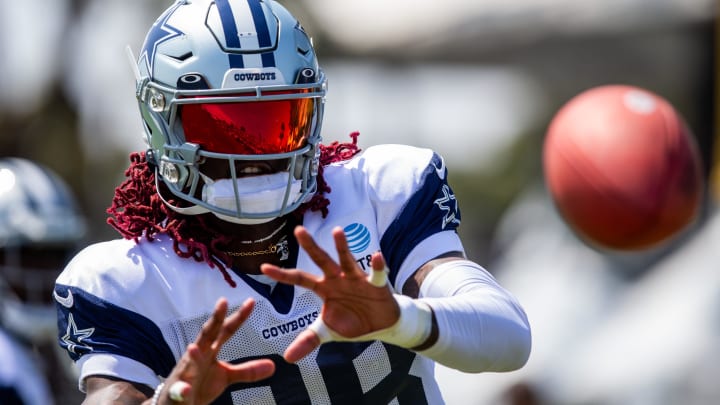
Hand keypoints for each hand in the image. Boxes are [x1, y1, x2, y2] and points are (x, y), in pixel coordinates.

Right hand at [157, 297, 274, 403]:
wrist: (175, 403)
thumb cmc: (200, 385)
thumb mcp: (226, 377)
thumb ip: (247, 370)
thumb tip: (273, 365)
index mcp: (210, 351)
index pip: (226, 331)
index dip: (238, 317)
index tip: (251, 301)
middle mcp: (196, 357)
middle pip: (206, 335)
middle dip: (214, 319)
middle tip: (222, 302)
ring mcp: (185, 373)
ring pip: (189, 361)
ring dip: (193, 355)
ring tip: (194, 348)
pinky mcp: (176, 392)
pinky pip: (179, 391)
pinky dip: (182, 389)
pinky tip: (186, 389)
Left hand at [261, 226, 399, 362]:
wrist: (380, 325)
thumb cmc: (352, 322)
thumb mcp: (327, 332)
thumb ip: (308, 341)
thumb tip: (287, 358)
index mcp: (323, 288)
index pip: (299, 279)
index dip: (282, 274)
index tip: (263, 268)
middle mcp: (337, 278)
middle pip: (321, 260)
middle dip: (310, 246)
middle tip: (298, 231)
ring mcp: (356, 278)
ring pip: (347, 260)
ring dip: (342, 246)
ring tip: (338, 232)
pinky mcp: (375, 284)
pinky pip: (376, 273)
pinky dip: (377, 266)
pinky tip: (376, 257)